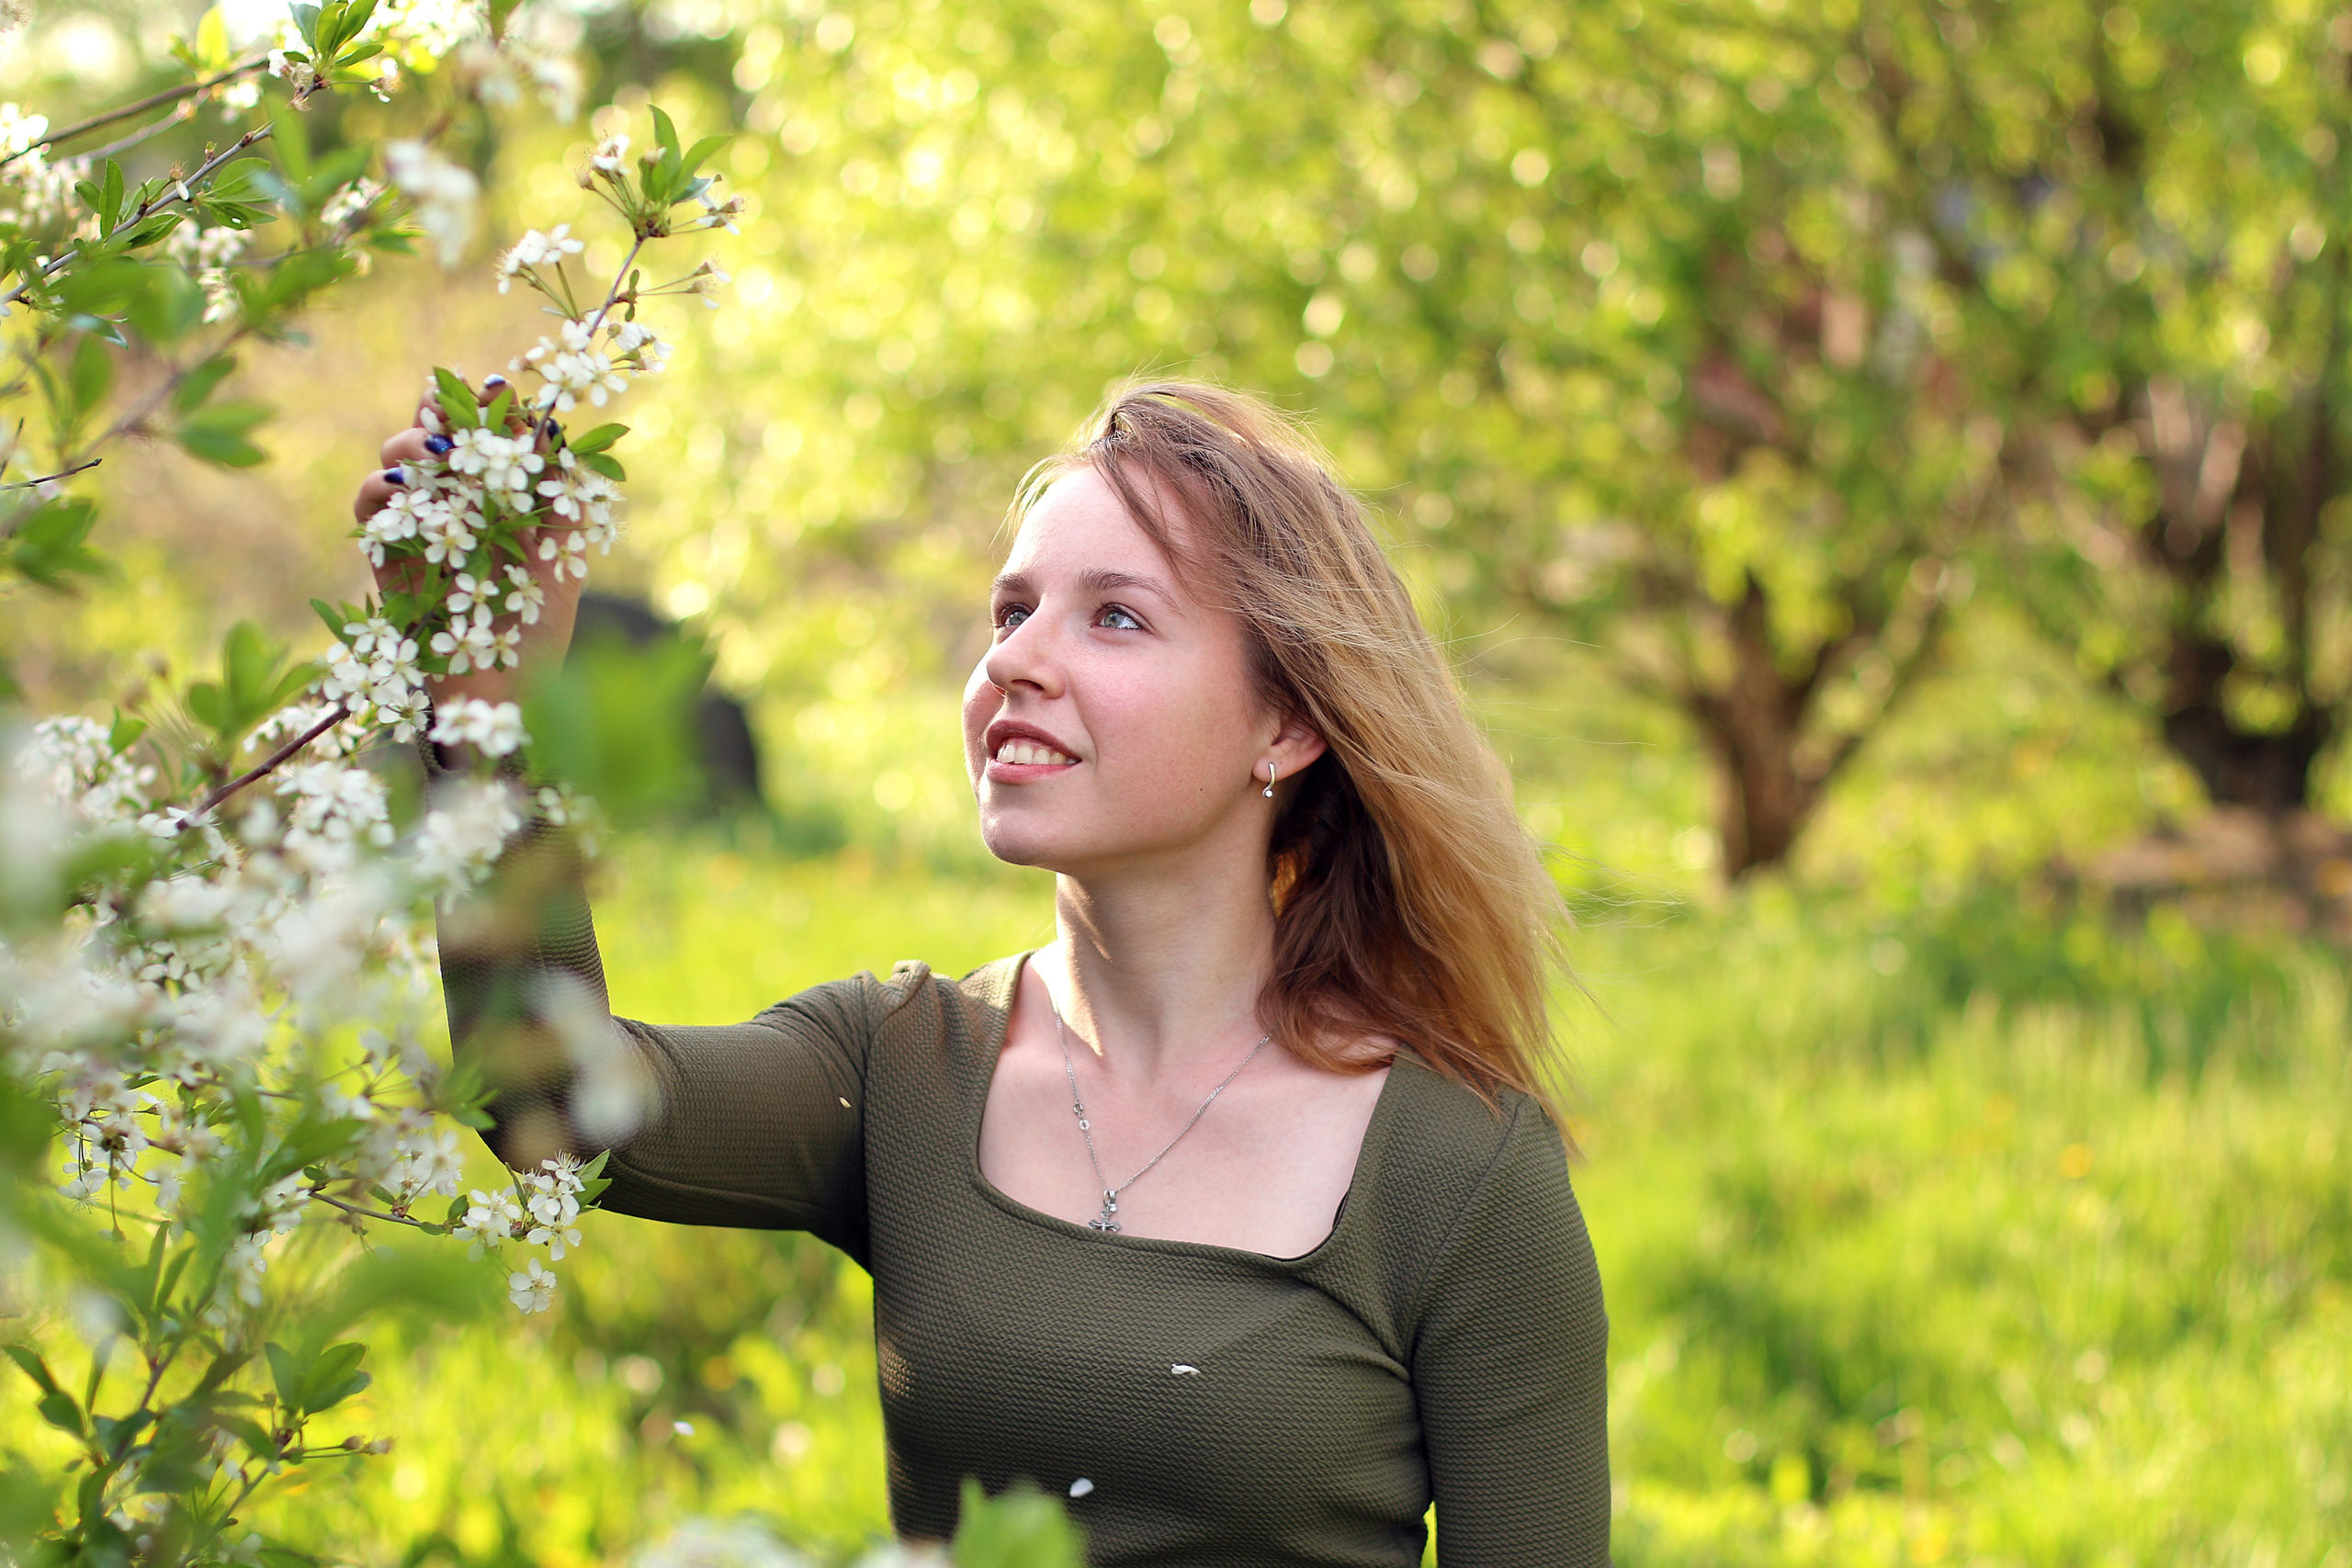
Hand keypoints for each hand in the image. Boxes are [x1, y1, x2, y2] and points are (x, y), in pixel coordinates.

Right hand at [351, 384, 586, 712]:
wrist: (499, 696)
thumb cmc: (537, 635)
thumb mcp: (564, 563)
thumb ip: (563, 502)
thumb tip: (555, 433)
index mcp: (502, 501)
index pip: (487, 437)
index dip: (487, 406)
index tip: (499, 386)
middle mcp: (458, 507)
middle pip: (435, 434)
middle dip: (439, 409)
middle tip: (451, 404)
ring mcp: (419, 529)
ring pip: (398, 461)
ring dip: (409, 443)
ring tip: (433, 449)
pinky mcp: (385, 557)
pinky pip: (370, 509)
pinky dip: (382, 489)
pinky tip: (405, 488)